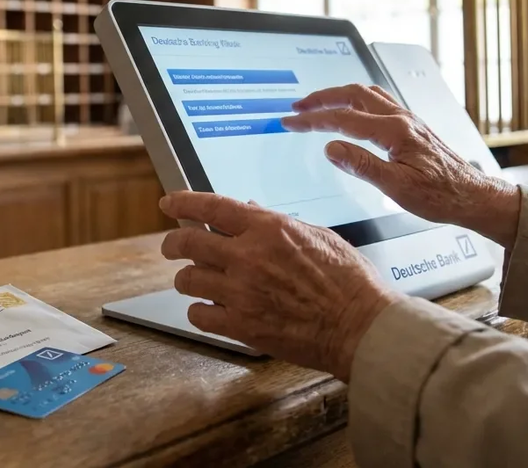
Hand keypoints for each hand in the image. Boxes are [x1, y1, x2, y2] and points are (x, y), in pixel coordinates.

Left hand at [159, 191, 399, 381]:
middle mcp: (248, 257)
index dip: (183, 202)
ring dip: (187, 279)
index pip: (211, 207)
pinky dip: (199, 311)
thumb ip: (278, 224)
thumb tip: (251, 211)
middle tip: (171, 247)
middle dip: (173, 243)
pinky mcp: (241, 326)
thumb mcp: (319, 236)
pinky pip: (199, 315)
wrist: (360, 326)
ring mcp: (241, 293)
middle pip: (188, 243)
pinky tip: (209, 310)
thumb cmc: (349, 282)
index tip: (168, 202)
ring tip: (195, 281)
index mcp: (268, 229)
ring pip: (188, 279)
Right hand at [281, 84, 520, 246]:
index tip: (292, 121)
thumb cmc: (440, 195)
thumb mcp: (397, 187)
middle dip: (321, 98)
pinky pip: (378, 101)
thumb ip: (362, 165)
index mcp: (395, 131)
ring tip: (318, 103)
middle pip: (353, 94)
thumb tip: (331, 149)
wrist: (472, 195)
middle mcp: (401, 118)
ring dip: (339, 95)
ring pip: (366, 94)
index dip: (313, 120)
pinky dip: (356, 99)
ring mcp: (407, 119)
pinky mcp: (411, 126)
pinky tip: (352, 108)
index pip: (344, 119)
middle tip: (298, 106)